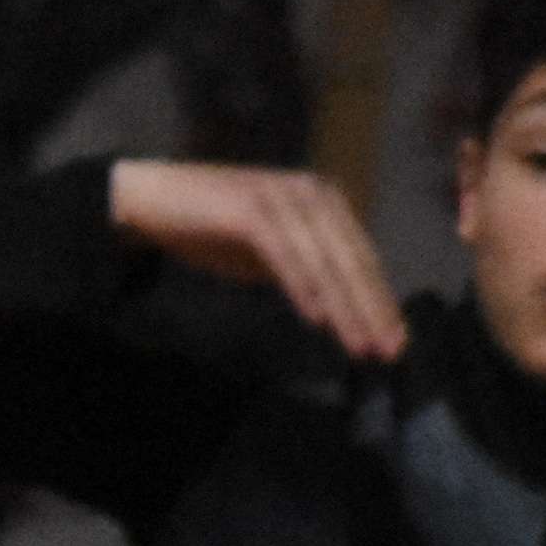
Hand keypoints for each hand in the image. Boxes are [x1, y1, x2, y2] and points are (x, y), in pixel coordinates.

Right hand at [107, 161, 407, 362]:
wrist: (151, 199)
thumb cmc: (211, 227)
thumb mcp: (269, 252)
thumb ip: (303, 269)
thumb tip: (336, 307)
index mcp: (324, 203)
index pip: (362, 259)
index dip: (380, 302)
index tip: (395, 342)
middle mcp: (313, 194)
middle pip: (352, 261)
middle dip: (373, 309)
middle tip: (390, 350)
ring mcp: (283, 198)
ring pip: (324, 261)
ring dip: (345, 307)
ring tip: (358, 343)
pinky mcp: (251, 210)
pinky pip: (284, 254)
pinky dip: (302, 286)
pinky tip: (317, 317)